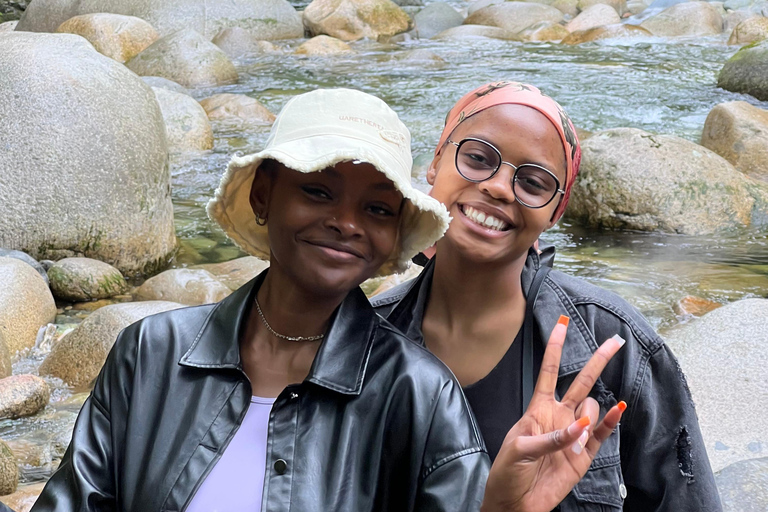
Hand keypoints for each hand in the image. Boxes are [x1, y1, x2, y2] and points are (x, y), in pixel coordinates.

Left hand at [480, 316, 626, 511]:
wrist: (516, 504)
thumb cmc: (508, 472)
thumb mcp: (518, 450)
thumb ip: (550, 437)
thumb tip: (579, 427)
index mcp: (537, 409)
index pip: (549, 371)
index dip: (556, 347)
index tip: (563, 323)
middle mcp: (559, 416)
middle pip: (581, 381)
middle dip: (597, 361)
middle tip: (615, 342)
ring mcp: (574, 434)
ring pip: (591, 409)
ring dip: (586, 419)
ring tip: (572, 442)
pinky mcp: (584, 455)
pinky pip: (602, 434)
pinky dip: (610, 422)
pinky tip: (617, 411)